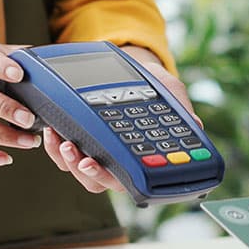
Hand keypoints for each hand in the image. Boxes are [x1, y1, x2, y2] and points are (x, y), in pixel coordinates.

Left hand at [41, 45, 197, 193]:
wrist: (135, 66)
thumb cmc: (154, 84)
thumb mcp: (169, 90)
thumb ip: (180, 107)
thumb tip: (195, 125)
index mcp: (140, 155)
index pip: (127, 177)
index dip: (108, 176)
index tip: (94, 164)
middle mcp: (117, 159)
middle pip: (97, 181)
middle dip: (83, 171)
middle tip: (77, 155)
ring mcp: (96, 151)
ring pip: (78, 171)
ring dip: (66, 161)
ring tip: (61, 140)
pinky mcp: (79, 138)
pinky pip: (63, 155)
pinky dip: (55, 146)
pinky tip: (53, 129)